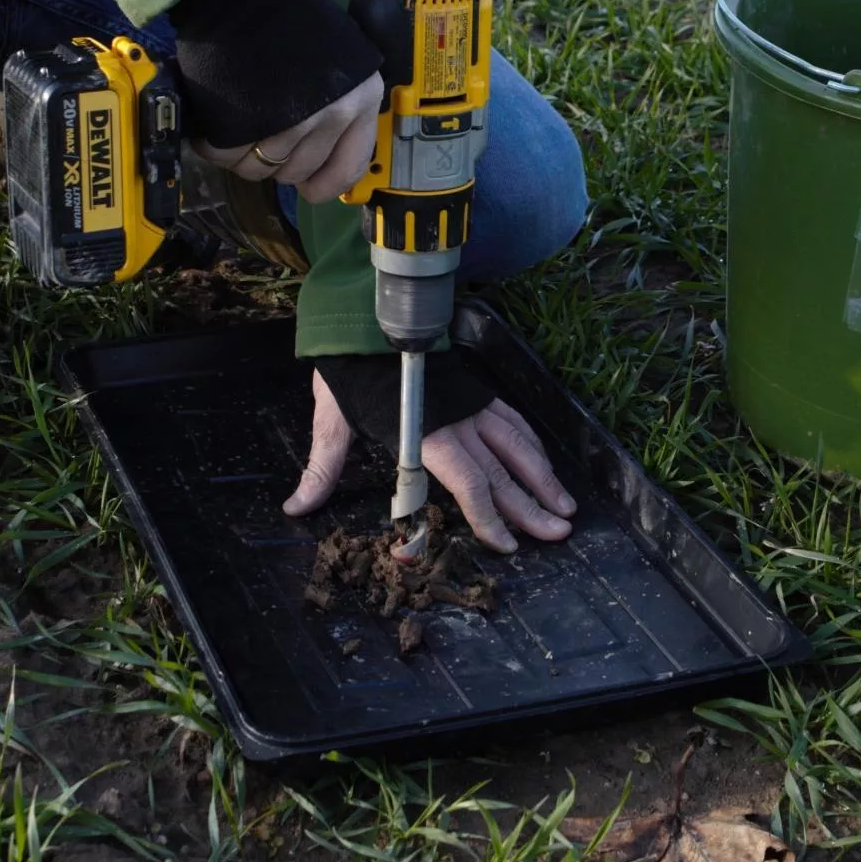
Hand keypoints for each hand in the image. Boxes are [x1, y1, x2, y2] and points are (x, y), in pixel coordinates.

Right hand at [194, 71, 382, 205]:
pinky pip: (226, 156)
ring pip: (259, 168)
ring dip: (242, 154)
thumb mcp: (337, 60)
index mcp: (360, 100)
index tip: (308, 187)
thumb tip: (322, 152)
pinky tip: (213, 122)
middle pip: (296, 172)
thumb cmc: (288, 15)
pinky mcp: (244, 124)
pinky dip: (214, 144)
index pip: (349, 168)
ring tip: (235, 122)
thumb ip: (338, 103)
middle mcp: (331, 115)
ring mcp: (288, 122)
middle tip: (258, 132)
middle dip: (274, 161)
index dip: (324, 184)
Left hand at [283, 369, 577, 553]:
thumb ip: (322, 467)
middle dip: (532, 506)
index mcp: (426, 433)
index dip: (489, 517)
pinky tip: (543, 462)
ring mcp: (472, 402)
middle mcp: (458, 420)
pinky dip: (532, 444)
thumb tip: (295, 506)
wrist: (363, 317)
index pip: (468, 483)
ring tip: (565, 504)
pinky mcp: (477, 389)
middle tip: (560, 532)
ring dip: (543, 477)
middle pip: (502, 471)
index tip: (507, 544)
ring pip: (518, 445)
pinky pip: (513, 420)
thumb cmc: (348, 371)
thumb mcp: (332, 420)